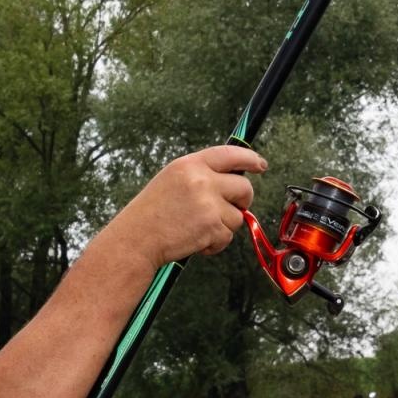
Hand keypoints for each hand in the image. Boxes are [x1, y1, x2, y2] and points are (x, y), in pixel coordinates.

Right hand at [107, 145, 267, 267]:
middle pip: (244, 187)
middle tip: (230, 209)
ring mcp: (208, 203)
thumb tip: (231, 180)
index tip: (260, 165)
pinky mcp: (212, 226)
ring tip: (198, 228)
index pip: (230, 154)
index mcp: (190, 164)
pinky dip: (215, 243)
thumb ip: (201, 175)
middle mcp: (201, 180)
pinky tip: (196, 240)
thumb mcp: (172, 180)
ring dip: (223, 226)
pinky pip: (228, 236)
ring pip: (237, 216)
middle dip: (242, 201)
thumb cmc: (151, 214)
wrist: (137, 239)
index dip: (250, 159)